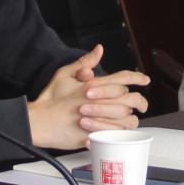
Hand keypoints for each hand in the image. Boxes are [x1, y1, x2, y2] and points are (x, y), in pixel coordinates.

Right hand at [26, 44, 149, 148]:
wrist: (38, 122)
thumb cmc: (50, 100)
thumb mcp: (64, 75)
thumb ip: (84, 62)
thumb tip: (99, 49)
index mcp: (93, 85)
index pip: (122, 78)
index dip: (137, 77)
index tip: (145, 79)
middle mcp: (98, 101)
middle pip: (130, 99)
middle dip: (140, 102)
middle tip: (142, 105)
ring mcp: (97, 119)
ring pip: (127, 119)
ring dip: (130, 119)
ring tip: (128, 120)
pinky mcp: (94, 135)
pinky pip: (116, 135)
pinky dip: (119, 133)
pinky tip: (116, 131)